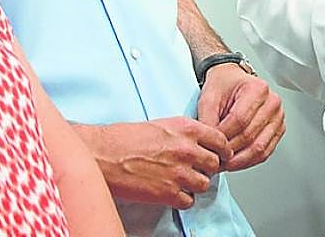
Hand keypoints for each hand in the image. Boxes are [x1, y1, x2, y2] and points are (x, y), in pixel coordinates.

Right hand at [76, 117, 231, 208]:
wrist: (102, 154)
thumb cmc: (124, 138)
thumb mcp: (162, 124)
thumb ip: (184, 133)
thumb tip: (198, 143)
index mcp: (186, 129)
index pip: (221, 140)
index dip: (222, 149)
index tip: (221, 155)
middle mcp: (186, 150)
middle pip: (215, 164)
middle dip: (208, 168)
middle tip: (198, 169)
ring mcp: (178, 173)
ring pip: (204, 184)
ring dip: (195, 184)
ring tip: (182, 181)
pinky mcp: (167, 193)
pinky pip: (188, 201)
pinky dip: (182, 199)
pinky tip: (171, 191)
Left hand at [197, 64, 285, 170]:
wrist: (233, 81)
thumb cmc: (224, 86)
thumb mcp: (209, 98)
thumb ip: (207, 121)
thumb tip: (210, 146)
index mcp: (257, 89)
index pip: (240, 121)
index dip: (223, 138)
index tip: (211, 147)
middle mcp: (272, 102)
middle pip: (250, 136)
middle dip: (229, 152)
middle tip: (214, 159)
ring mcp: (278, 116)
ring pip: (260, 149)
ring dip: (239, 161)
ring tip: (224, 163)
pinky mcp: (278, 129)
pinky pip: (266, 152)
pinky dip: (249, 161)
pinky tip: (236, 161)